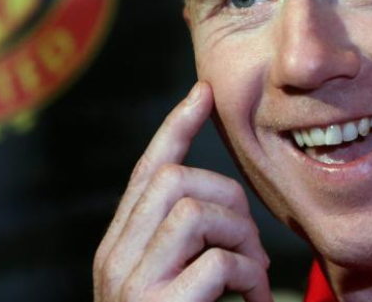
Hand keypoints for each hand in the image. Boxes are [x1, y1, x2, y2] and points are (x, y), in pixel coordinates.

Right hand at [93, 82, 271, 301]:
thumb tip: (223, 205)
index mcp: (117, 247)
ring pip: (193, 212)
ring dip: (240, 237)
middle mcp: (114, 258)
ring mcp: (132, 283)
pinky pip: (217, 262)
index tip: (204, 91)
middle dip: (227, 197)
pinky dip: (249, 275)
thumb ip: (177, 244)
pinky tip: (256, 298)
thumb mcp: (167, 282)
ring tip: (255, 273)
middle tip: (251, 244)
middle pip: (173, 180)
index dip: (177, 127)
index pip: (146, 171)